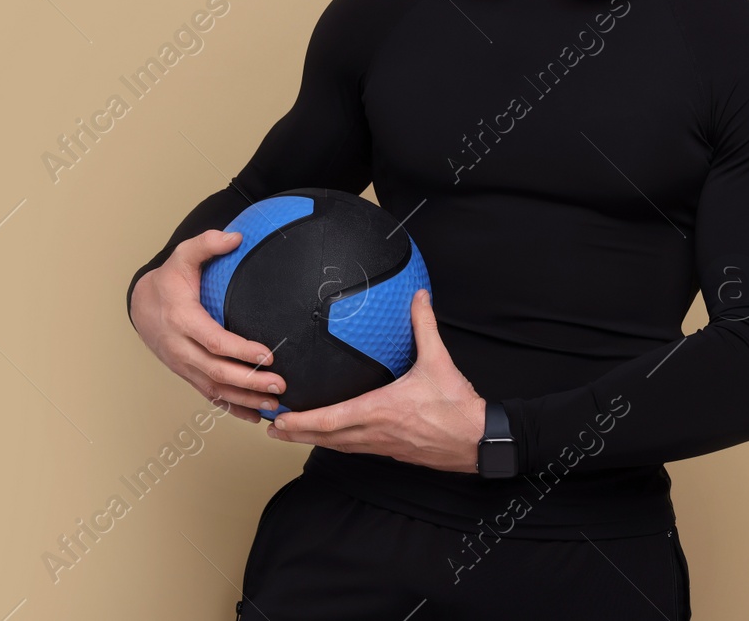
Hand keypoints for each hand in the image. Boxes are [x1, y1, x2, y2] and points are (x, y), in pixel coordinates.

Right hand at [131, 229, 286, 422]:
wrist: (140, 304)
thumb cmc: (168, 280)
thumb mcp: (183, 255)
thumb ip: (208, 243)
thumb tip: (237, 236)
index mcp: (182, 319)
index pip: (213, 340)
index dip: (240, 350)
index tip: (268, 355)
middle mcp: (180, 347)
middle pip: (216, 371)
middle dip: (249, 380)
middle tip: (280, 384)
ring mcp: (182, 365)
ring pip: (214, 389)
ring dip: (244, 399)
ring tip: (275, 404)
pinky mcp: (187, 374)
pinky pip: (209, 396)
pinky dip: (231, 408)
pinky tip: (255, 415)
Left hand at [265, 289, 486, 473]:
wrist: (478, 441)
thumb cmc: (457, 406)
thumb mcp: (439, 361)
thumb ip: (424, 326)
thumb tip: (419, 297)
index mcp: (381, 410)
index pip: (331, 420)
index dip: (302, 421)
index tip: (280, 418)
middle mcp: (376, 432)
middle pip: (326, 438)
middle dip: (296, 434)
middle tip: (270, 428)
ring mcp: (383, 446)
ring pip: (339, 446)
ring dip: (313, 441)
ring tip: (290, 434)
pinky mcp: (393, 451)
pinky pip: (356, 449)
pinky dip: (336, 443)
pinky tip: (332, 438)